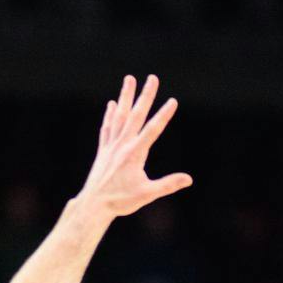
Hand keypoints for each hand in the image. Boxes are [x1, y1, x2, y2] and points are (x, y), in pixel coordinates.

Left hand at [75, 74, 191, 220]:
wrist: (94, 204)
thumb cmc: (121, 201)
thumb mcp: (147, 194)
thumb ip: (168, 184)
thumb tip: (188, 179)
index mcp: (134, 154)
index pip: (152, 130)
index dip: (164, 115)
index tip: (173, 101)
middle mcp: (122, 145)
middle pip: (136, 115)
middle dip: (146, 96)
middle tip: (153, 78)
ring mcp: (111, 146)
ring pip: (119, 116)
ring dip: (126, 96)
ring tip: (130, 79)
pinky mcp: (104, 150)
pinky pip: (107, 127)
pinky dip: (110, 115)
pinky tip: (112, 104)